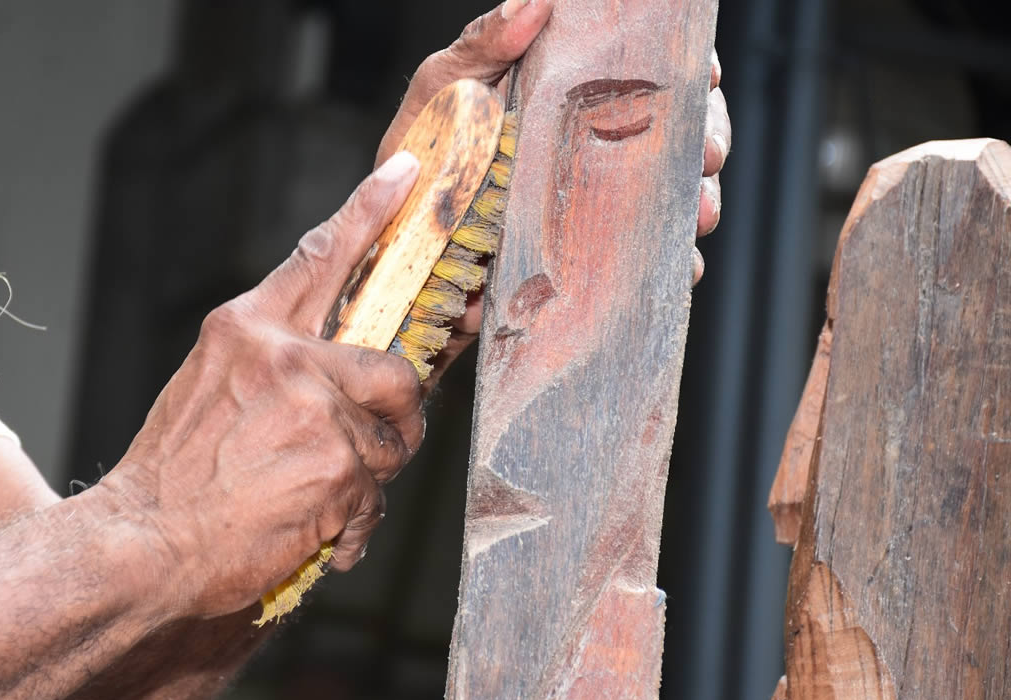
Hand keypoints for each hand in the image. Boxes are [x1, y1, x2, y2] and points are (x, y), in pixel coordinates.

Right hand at [102, 152, 425, 619]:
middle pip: (394, 367)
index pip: (320, 256)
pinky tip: (318, 534)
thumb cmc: (172, 477)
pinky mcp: (336, 465)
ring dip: (367, 479)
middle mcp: (284, 357)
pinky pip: (377, 496)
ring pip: (392, 440)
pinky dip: (353, 526)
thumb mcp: (209, 388)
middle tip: (379, 443)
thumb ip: (274, 363)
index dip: (370, 211)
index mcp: (247, 329)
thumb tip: (341, 368)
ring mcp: (314, 408)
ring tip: (319, 500)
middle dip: (399, 412)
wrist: (137, 545)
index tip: (407, 175)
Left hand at [376, 0, 731, 388]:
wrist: (397, 234)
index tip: (702, 76)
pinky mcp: (587, 248)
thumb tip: (533, 0)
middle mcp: (592, 140)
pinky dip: (671, 261)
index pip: (643, 67)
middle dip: (706, 137)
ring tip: (700, 215)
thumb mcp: (443, 87)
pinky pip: (642, 252)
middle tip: (709, 157)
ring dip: (696, 200)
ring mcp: (594, 194)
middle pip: (675, 127)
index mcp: (568, 90)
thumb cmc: (420, 149)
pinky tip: (683, 268)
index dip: (685, 67)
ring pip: (669, 189)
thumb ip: (483, 43)